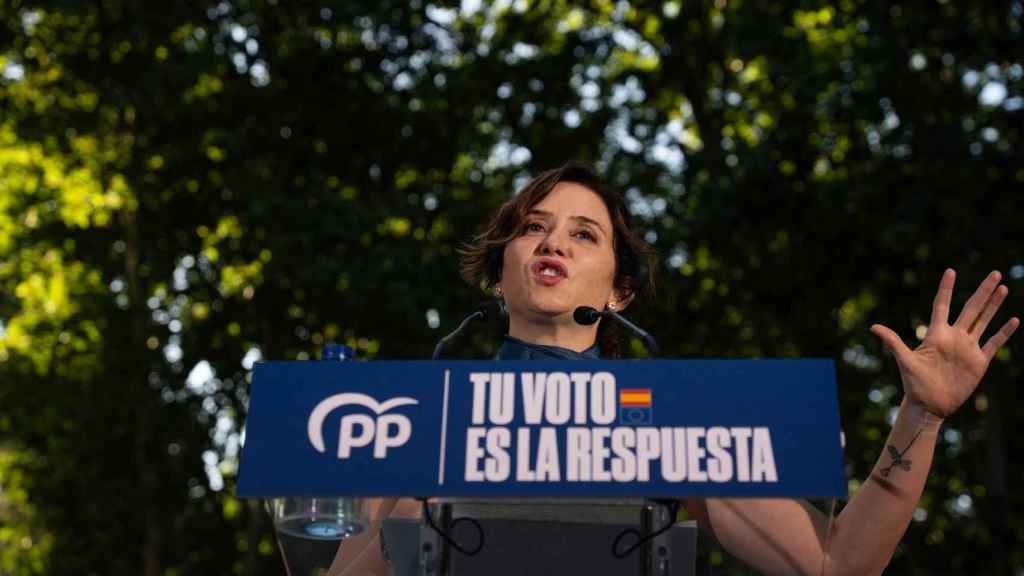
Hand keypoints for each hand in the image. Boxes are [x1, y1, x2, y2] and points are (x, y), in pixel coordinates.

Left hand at [870, 269, 1018, 418]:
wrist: (929, 405)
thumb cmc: (914, 384)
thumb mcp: (904, 360)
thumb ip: (893, 342)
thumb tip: (873, 327)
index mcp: (936, 334)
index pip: (942, 305)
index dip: (946, 288)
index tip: (950, 270)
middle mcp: (954, 337)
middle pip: (971, 308)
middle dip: (983, 291)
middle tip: (995, 273)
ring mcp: (968, 348)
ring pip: (984, 321)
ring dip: (994, 305)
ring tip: (1003, 288)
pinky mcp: (979, 362)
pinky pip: (994, 343)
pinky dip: (1004, 332)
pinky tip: (1014, 320)